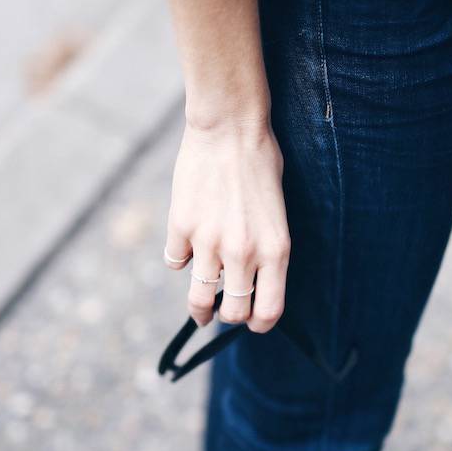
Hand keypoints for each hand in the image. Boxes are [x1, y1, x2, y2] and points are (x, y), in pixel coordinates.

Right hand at [163, 116, 290, 333]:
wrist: (229, 127)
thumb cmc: (261, 162)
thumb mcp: (277, 212)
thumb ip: (266, 249)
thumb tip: (250, 280)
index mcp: (275, 250)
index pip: (269, 311)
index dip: (259, 323)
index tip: (252, 321)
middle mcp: (243, 252)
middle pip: (232, 313)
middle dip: (228, 317)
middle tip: (223, 310)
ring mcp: (208, 242)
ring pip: (198, 298)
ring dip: (199, 307)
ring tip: (200, 306)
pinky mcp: (180, 227)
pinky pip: (174, 262)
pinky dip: (179, 259)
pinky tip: (185, 247)